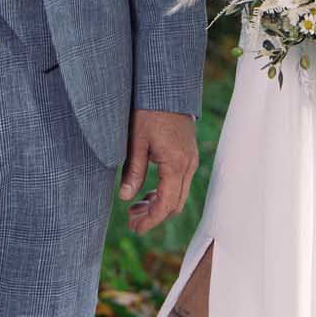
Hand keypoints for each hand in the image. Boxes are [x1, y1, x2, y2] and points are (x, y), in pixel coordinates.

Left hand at [120, 109, 198, 235]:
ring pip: (178, 194)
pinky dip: (165, 192)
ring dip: (159, 205)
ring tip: (135, 208)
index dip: (151, 220)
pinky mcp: (187, 154)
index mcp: (176, 164)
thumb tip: (125, 198)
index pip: (166, 204)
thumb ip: (133, 171)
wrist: (167, 87)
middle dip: (154, 216)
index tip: (135, 228)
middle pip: (174, 204)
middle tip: (131, 221)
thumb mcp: (135, 140)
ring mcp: (190, 159)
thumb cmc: (149, 110)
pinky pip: (179, 182)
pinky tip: (147, 192)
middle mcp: (188, 164)